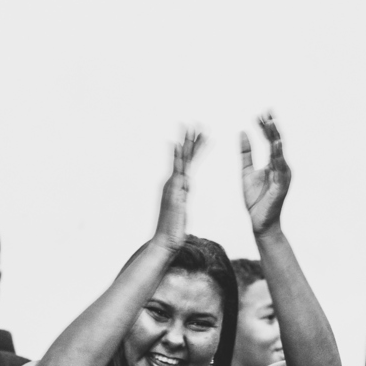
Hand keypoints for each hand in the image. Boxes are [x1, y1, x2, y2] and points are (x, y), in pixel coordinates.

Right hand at [154, 131, 203, 251]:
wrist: (164, 242)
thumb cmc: (173, 230)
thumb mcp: (181, 210)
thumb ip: (182, 196)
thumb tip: (185, 188)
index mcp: (178, 186)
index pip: (188, 162)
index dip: (195, 148)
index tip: (201, 134)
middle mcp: (173, 182)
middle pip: (184, 157)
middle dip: (190, 139)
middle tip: (196, 122)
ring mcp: (172, 186)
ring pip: (181, 160)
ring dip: (186, 143)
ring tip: (192, 127)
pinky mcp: (173, 191)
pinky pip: (177, 171)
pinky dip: (177, 157)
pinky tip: (179, 146)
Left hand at [240, 113, 290, 234]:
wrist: (259, 222)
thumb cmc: (256, 199)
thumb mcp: (246, 172)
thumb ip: (246, 153)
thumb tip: (242, 132)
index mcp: (274, 164)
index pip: (270, 141)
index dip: (265, 127)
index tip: (258, 114)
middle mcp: (282, 167)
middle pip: (277, 143)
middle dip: (271, 128)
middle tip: (267, 112)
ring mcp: (283, 176)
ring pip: (280, 154)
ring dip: (275, 138)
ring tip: (271, 124)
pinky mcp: (281, 186)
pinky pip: (280, 170)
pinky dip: (278, 157)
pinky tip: (275, 147)